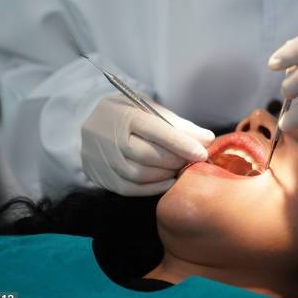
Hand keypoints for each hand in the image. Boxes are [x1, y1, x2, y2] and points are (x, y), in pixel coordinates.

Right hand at [81, 94, 213, 195]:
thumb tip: (207, 139)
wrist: (90, 120)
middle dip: (175, 159)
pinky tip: (166, 182)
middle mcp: (109, 137)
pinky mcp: (101, 176)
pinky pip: (130, 189)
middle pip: (147, 155)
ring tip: (177, 168)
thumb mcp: (150, 108)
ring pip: (139, 174)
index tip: (202, 152)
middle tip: (191, 160)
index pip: (156, 130)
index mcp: (124, 114)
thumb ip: (179, 125)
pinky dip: (152, 188)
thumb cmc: (128, 113)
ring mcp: (102, 158)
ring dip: (165, 174)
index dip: (182, 143)